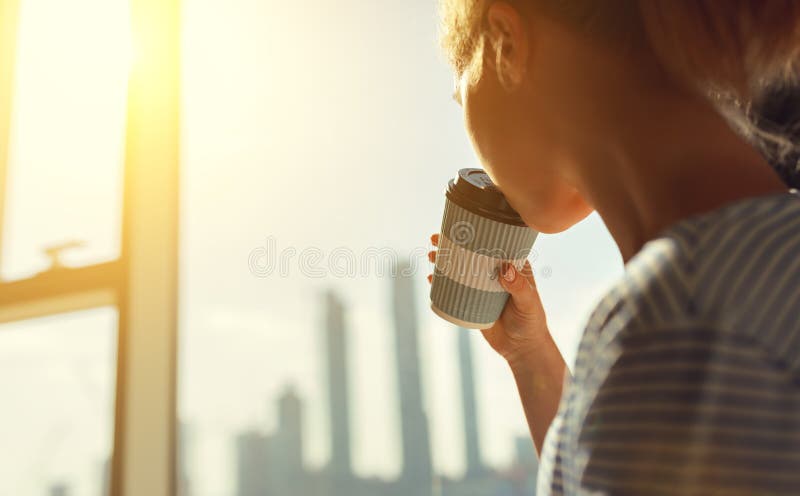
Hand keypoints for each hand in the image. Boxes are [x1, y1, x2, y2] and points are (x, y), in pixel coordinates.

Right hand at [428, 233, 549, 366]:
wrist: (521, 349)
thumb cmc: (531, 323)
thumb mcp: (528, 303)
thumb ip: (519, 287)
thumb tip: (505, 269)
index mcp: (511, 265)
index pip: (492, 242)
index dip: (475, 232)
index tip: (458, 225)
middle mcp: (494, 273)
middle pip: (471, 253)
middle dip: (451, 244)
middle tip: (434, 240)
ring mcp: (481, 287)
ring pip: (460, 269)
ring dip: (444, 261)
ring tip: (430, 257)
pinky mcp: (471, 302)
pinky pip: (454, 289)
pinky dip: (441, 283)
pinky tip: (431, 279)